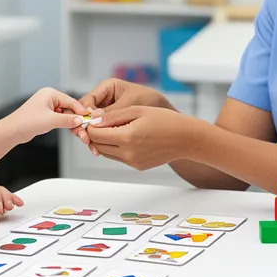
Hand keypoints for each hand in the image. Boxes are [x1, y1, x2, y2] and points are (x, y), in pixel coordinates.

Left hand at [6, 87, 88, 143]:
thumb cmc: (27, 122)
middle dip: (76, 119)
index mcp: (50, 93)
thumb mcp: (51, 120)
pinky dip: (65, 124)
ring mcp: (47, 106)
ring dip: (71, 123)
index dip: (81, 110)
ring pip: (65, 114)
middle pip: (69, 108)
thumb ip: (68, 120)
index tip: (89, 118)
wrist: (13, 131)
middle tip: (84, 129)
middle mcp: (49, 98)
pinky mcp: (45, 115)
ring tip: (79, 133)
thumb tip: (80, 120)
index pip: (71, 101)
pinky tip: (71, 130)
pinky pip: (60, 118)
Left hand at [85, 106, 200, 170]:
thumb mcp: (137, 110)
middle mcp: (127, 153)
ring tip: (112, 127)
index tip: (92, 117)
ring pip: (107, 152)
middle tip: (99, 122)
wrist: (186, 138)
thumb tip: (94, 121)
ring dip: (105, 141)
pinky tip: (126, 135)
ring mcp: (133, 162)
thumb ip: (113, 116)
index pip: (95, 134)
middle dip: (95, 134)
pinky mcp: (138, 166)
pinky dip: (116, 147)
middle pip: (98, 145)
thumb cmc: (165, 120)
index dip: (90, 125)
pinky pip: (119, 157)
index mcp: (126, 137)